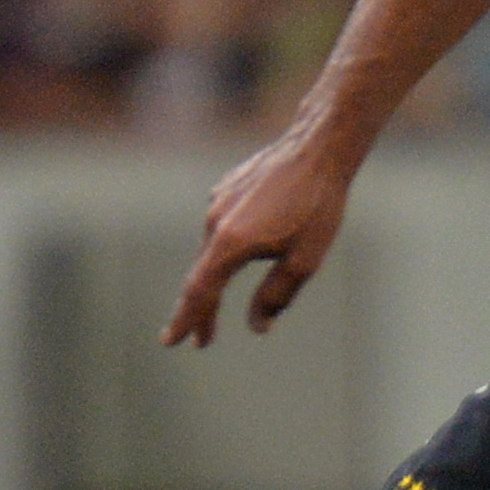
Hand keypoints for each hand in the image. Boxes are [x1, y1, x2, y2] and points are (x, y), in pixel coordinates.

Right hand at [163, 119, 360, 346]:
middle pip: (202, 276)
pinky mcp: (226, 189)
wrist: (317, 147)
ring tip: (215, 306)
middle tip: (201, 340)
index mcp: (230, 243)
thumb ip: (276, 296)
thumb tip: (257, 326)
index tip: (172, 342)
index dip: (187, 320)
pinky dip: (226, 248)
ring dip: (215, 279)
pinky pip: (223, 227)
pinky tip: (243, 251)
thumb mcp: (304, 260)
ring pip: (213, 251)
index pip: (200, 292)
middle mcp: (215, 222)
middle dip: (201, 311)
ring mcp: (218, 203)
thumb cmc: (317, 205)